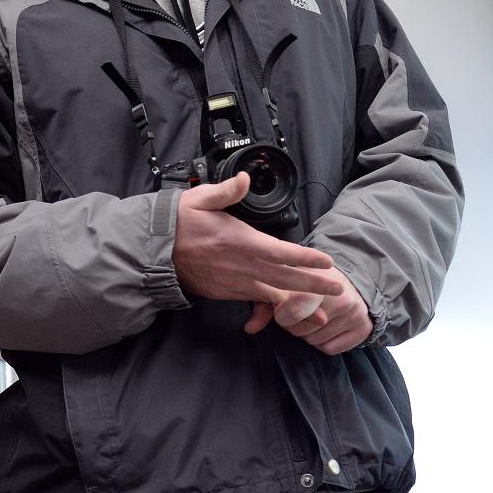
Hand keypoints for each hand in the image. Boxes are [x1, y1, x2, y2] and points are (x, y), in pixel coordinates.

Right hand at [172, 174, 343, 306]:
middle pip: (284, 277)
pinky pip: (255, 300)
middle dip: (313, 285)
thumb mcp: (200, 199)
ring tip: (321, 314)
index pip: (280, 251)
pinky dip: (274, 307)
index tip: (326, 262)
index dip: (305, 258)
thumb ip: (226, 191)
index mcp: (239, 240)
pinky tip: (288, 311)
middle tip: (338, 290)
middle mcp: (241, 265)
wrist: (154, 252)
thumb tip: (245, 179)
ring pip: (272, 294)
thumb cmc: (178, 223)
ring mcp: (234, 282)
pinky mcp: (226, 292)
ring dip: (298, 303)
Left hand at [244, 267, 373, 354]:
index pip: (292, 313)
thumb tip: (250, 329)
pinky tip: (327, 326)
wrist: (347, 281)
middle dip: (295, 325)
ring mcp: (355, 313)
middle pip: (300, 332)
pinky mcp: (364, 328)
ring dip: (309, 333)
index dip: (283, 315)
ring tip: (316, 316)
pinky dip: (323, 342)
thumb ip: (265, 305)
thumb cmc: (308, 282)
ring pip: (314, 341)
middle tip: (302, 311)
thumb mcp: (285, 285)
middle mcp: (341, 297)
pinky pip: (330, 349)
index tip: (285, 308)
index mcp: (318, 282)